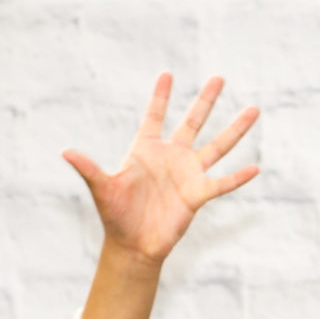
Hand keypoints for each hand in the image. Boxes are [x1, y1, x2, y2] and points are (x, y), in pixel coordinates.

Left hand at [64, 73, 259, 266]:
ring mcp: (187, 174)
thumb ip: (88, 168)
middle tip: (219, 78)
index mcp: (146, 149)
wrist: (133, 245)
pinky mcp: (198, 195)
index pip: (155, 116)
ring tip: (253, 110)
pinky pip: (222, 184)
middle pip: (193, 122)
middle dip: (206, 100)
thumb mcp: (102, 188)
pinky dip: (238, 178)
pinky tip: (255, 169)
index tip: (167, 73)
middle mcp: (171, 157)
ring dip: (235, 129)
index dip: (160, 96)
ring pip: (216, 146)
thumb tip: (64, 152)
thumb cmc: (116, 215)